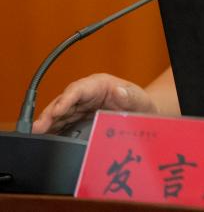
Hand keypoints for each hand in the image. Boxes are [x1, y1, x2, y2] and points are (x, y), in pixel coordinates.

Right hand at [33, 73, 156, 134]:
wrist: (143, 117)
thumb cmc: (141, 105)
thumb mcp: (140, 100)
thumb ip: (131, 96)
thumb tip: (119, 91)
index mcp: (99, 84)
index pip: (78, 89)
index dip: (66, 100)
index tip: (56, 110)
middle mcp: (87, 94)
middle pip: (63, 102)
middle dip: (50, 114)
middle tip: (38, 128)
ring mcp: (81, 107)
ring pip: (60, 114)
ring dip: (48, 124)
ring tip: (37, 136)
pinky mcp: (79, 120)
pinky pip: (63, 124)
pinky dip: (54, 131)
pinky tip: (46, 140)